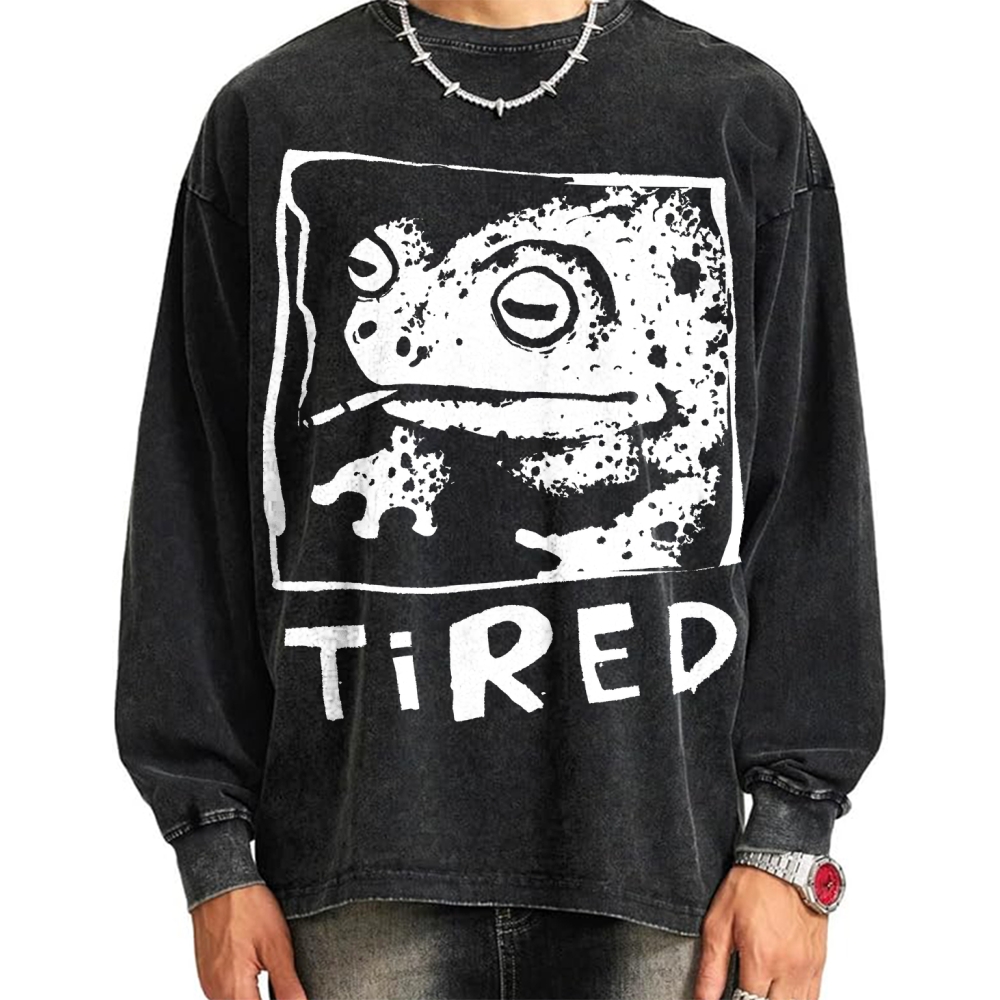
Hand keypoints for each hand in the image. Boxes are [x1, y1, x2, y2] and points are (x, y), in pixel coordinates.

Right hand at [191, 884, 306, 999]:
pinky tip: (258, 978)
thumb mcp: (277, 946)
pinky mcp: (208, 974)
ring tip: (275, 984)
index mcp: (234, 990)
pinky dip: (243, 993)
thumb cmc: (248, 907)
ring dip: (254, 998)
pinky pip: (226, 994)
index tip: (290, 995)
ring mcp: (209, 983)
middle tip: (286, 989)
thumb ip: (287, 985)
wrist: (220, 883)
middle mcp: (216, 992)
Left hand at [694, 865, 827, 999]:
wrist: (785, 862)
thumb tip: (704, 999)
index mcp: (762, 960)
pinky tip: (781, 994)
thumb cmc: (752, 885)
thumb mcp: (718, 922)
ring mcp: (808, 968)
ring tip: (759, 991)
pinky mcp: (820, 963)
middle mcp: (789, 969)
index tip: (728, 996)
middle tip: (744, 991)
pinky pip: (814, 997)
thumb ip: (711, 967)